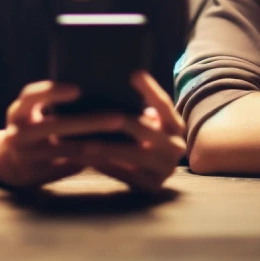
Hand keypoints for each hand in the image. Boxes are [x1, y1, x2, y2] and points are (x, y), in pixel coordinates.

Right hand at [0, 80, 126, 188]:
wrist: (8, 162)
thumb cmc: (32, 126)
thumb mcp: (32, 111)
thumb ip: (53, 101)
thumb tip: (99, 87)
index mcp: (18, 111)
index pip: (32, 96)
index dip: (53, 91)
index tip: (77, 90)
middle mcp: (18, 133)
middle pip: (56, 126)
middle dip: (90, 122)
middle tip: (119, 118)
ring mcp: (26, 156)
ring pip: (66, 150)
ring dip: (95, 145)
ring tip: (120, 141)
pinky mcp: (36, 174)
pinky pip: (67, 168)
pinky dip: (89, 162)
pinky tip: (111, 159)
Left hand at [78, 71, 186, 192]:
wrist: (154, 173)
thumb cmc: (143, 138)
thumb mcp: (147, 120)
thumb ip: (139, 105)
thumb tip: (124, 78)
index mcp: (175, 126)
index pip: (163, 104)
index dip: (149, 89)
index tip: (134, 74)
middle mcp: (175, 147)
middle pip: (145, 129)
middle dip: (121, 121)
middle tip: (99, 115)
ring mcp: (165, 169)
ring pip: (134, 154)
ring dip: (108, 147)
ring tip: (84, 142)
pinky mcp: (151, 186)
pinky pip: (125, 174)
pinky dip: (104, 165)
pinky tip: (84, 159)